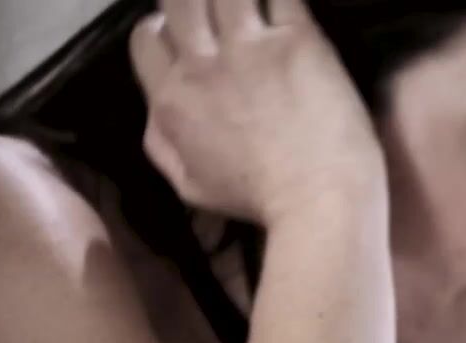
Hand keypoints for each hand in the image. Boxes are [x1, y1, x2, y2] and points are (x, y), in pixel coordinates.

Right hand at [130, 0, 385, 225]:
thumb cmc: (259, 201)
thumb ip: (164, 144)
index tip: (184, 29)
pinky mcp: (298, 39)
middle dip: (194, 0)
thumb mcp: (191, 187)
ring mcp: (249, 47)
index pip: (147, 39)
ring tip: (251, 7)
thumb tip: (154, 110)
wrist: (318, 199)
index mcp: (172, 100)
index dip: (162, 26)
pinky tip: (287, 4)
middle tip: (217, 11)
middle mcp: (203, 65)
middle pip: (180, 2)